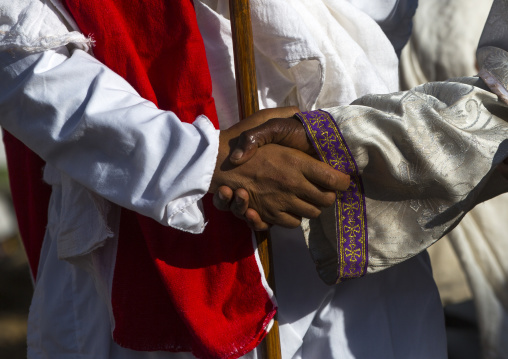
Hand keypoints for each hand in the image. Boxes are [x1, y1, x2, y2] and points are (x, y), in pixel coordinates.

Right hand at [210, 109, 349, 227]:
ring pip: (311, 213)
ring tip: (305, 196)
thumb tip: (300, 111)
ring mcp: (281, 202)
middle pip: (327, 201)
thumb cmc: (241, 138)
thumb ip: (285, 115)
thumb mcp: (266, 121)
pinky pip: (292, 222)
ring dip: (312, 206)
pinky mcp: (269, 214)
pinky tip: (289, 206)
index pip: (336, 181)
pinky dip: (294, 216)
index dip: (342, 181)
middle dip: (328, 196)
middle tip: (322, 188)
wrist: (217, 162)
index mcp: (298, 162)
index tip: (340, 178)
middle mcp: (293, 185)